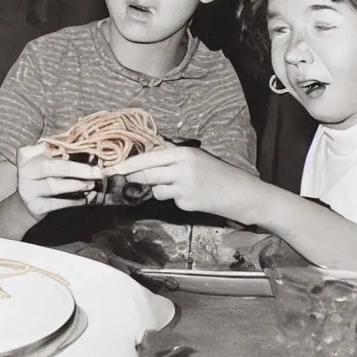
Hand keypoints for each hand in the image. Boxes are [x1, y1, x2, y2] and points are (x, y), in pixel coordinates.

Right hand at [16, 144, 103, 219]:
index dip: (69, 149)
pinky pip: (58, 203)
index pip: (48, 147)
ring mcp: (27, 189)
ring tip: (92, 184)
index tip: (89, 150)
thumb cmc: (43, 177)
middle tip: (97, 172)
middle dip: (76, 169)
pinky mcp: (35, 206)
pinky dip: (74, 200)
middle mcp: (24, 171)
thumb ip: (62, 154)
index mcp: (26, 154)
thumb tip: (90, 153)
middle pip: (49, 167)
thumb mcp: (46, 161)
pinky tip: (85, 198)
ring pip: (54, 186)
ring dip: (76, 185)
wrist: (27, 203)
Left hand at [105, 147, 257, 219]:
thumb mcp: (197, 159)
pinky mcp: (188, 203)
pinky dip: (176, 200)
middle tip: (123, 178)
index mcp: (184, 153)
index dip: (128, 164)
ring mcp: (185, 187)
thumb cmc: (220, 174)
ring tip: (181, 187)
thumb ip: (173, 160)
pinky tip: (193, 197)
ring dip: (161, 190)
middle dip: (135, 178)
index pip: (148, 157)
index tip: (112, 168)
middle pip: (146, 174)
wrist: (244, 194)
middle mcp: (182, 168)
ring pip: (156, 189)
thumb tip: (146, 161)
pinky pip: (171, 201)